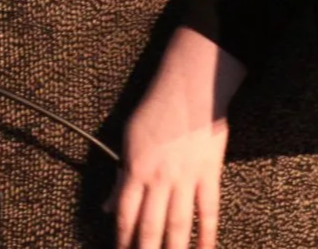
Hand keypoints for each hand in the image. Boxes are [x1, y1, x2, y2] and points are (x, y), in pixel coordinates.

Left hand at [110, 26, 244, 248]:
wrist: (191, 85)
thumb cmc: (157, 108)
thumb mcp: (130, 139)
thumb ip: (121, 176)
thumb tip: (108, 206)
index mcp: (136, 169)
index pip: (125, 216)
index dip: (122, 240)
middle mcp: (159, 179)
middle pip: (150, 227)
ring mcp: (186, 177)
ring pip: (178, 225)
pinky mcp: (209, 173)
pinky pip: (208, 209)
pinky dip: (207, 234)